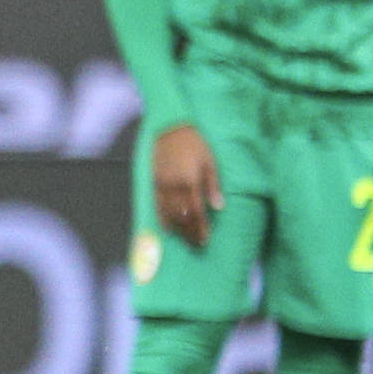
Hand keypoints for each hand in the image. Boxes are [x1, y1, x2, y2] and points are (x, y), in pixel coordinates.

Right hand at [152, 122, 221, 247]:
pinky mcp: (154, 182)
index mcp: (189, 183)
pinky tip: (166, 227)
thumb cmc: (194, 144)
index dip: (200, 228)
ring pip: (168, 213)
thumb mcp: (209, 162)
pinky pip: (157, 205)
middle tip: (196, 245)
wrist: (170, 128)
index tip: (205, 240)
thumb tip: (218, 207)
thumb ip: (212, 186)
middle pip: (181, 216)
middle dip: (189, 232)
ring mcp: (161, 186)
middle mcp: (173, 188)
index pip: (195, 212)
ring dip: (177, 229)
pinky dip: (162, 218)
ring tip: (184, 239)